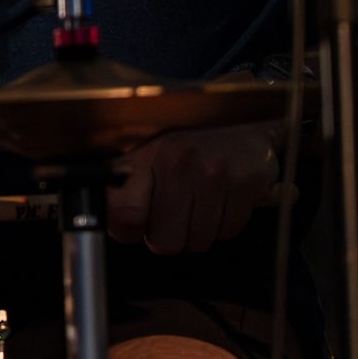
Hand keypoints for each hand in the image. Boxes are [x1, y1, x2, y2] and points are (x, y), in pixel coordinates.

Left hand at [106, 123, 284, 253]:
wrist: (241, 115)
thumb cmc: (191, 138)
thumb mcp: (149, 150)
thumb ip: (125, 185)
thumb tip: (111, 219)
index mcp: (149, 155)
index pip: (125, 212)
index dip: (127, 229)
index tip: (133, 225)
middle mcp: (180, 163)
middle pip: (164, 243)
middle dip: (168, 234)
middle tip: (174, 209)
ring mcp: (216, 174)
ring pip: (198, 243)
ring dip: (198, 230)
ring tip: (199, 198)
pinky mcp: (246, 184)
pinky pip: (227, 232)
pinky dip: (224, 223)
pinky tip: (221, 197)